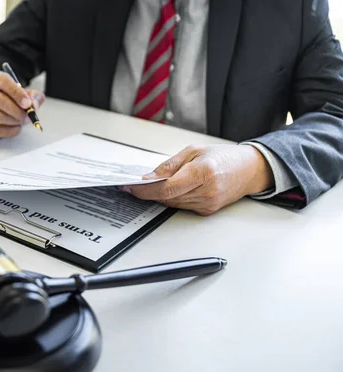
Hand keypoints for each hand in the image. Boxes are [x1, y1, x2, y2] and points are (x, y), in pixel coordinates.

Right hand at [0, 71, 44, 139]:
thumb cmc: (12, 99)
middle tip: (27, 116)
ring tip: (22, 121)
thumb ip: (34, 97)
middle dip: (16, 110)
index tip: (28, 103)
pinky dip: (10, 131)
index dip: (16, 92)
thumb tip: (33, 107)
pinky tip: (16, 127)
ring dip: (14, 121)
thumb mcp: (26, 93)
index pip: (2, 81)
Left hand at [121, 144, 274, 215]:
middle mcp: (207, 191)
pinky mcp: (207, 210)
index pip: (167, 187)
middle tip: (132, 185)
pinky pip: (181, 206)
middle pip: (167, 197)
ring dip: (159, 196)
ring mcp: (208, 203)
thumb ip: (169, 165)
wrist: (249, 170)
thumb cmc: (224, 157)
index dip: (146, 190)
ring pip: (172, 204)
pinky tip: (169, 190)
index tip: (131, 186)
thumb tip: (149, 178)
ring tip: (148, 186)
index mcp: (204, 172)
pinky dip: (172, 199)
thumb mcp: (194, 151)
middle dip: (148, 192)